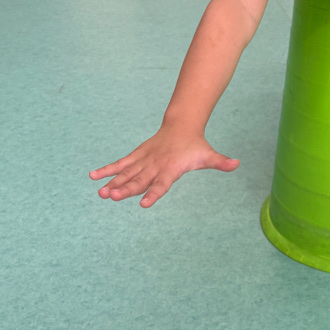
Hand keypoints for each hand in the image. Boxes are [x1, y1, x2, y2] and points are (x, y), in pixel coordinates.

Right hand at [89, 125, 239, 206]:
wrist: (182, 125)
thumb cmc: (195, 146)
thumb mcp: (208, 155)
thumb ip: (220, 161)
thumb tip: (237, 163)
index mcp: (171, 169)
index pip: (161, 184)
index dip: (153, 193)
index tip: (144, 204)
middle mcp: (155, 165)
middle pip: (139, 180)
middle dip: (126, 190)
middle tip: (112, 197)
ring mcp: (144, 160)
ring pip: (127, 173)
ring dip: (113, 182)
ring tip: (100, 192)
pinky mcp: (136, 156)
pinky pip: (120, 164)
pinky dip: (107, 169)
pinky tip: (93, 177)